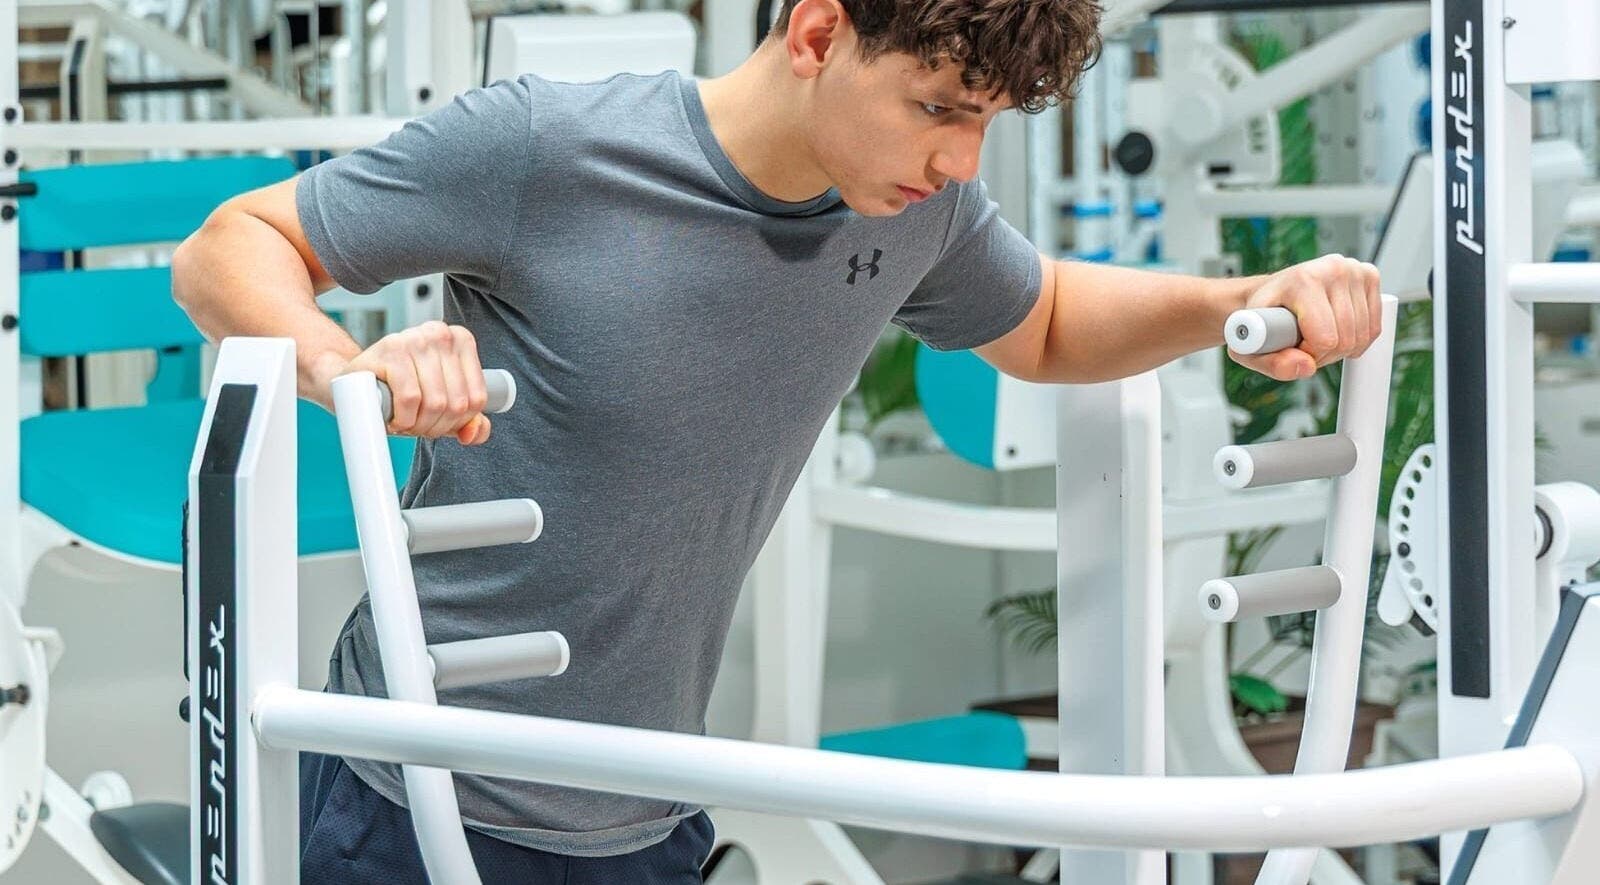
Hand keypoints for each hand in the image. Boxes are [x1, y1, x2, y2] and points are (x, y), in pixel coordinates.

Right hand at [331, 321, 492, 444]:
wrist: (353, 379)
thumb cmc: (401, 391)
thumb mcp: (441, 406)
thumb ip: (469, 421)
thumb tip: (474, 433)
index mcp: (461, 340)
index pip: (477, 398)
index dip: (458, 423)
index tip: (437, 425)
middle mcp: (441, 334)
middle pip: (456, 402)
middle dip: (435, 426)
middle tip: (416, 427)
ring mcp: (415, 338)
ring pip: (435, 402)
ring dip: (418, 425)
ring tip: (404, 422)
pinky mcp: (390, 349)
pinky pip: (410, 398)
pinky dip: (403, 418)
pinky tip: (394, 418)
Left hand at [1228, 254, 1381, 381]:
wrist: (1269, 295)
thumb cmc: (1259, 319)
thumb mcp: (1249, 346)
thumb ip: (1271, 363)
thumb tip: (1306, 367)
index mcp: (1303, 279)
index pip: (1325, 339)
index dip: (1310, 355)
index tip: (1292, 347)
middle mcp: (1332, 269)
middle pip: (1346, 339)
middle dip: (1325, 354)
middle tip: (1303, 345)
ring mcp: (1354, 270)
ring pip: (1363, 336)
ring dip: (1341, 349)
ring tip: (1316, 336)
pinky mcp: (1369, 275)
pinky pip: (1374, 328)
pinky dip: (1358, 340)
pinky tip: (1336, 331)